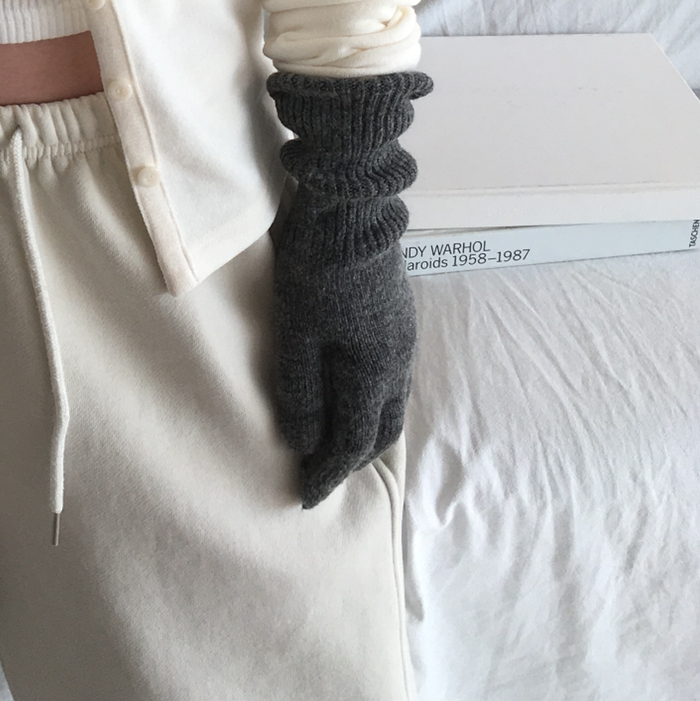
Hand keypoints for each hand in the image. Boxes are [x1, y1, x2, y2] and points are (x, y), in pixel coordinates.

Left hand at [266, 70, 430, 507]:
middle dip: (352, 457)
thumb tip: (302, 444)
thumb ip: (300, 390)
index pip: (355, 441)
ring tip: (336, 439)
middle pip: (382, 427)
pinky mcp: (396, 309)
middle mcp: (399, 357)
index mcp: (376, 370)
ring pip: (391, 399)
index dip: (329, 472)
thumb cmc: (317, 266)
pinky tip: (352, 387)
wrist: (351, 202)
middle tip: (321, 474)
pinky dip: (372, 396)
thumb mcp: (297, 330)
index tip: (304, 497)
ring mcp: (402, 331)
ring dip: (365, 426)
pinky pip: (391, 372)